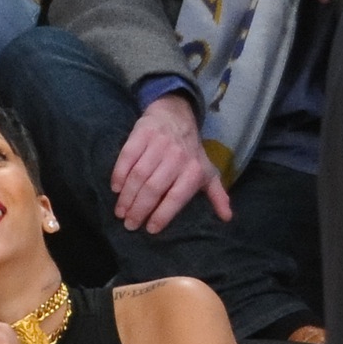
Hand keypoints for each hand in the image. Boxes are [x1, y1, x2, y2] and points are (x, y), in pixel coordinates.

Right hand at [112, 94, 231, 232]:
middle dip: (139, 210)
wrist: (176, 114)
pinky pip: (127, 157)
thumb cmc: (190, 151)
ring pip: (138, 176)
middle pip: (153, 189)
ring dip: (127, 197)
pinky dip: (119, 175)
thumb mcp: (207, 171)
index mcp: (194, 169)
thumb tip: (227, 218)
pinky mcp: (142, 133)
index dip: (162, 215)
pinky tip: (115, 189)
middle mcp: (177, 156)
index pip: (176, 197)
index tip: (150, 229)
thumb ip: (217, 195)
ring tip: (120, 212)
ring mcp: (159, 143)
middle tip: (129, 224)